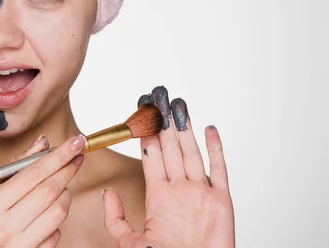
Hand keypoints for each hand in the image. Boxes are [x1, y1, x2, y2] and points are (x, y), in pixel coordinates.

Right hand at [0, 133, 85, 247]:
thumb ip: (16, 167)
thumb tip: (43, 142)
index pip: (34, 173)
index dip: (59, 156)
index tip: (76, 142)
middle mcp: (3, 226)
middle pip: (50, 190)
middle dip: (68, 170)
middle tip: (77, 157)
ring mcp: (18, 245)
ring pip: (59, 212)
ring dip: (66, 195)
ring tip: (61, 187)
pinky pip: (56, 234)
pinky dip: (57, 221)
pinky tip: (48, 214)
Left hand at [103, 86, 234, 247]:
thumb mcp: (131, 243)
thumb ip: (116, 219)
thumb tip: (107, 193)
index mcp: (158, 198)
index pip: (151, 156)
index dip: (146, 132)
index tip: (140, 111)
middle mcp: (179, 190)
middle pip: (170, 148)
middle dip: (163, 121)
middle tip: (157, 95)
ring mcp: (200, 194)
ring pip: (191, 152)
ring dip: (184, 127)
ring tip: (177, 103)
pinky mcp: (221, 202)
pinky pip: (219, 171)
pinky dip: (216, 150)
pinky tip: (209, 130)